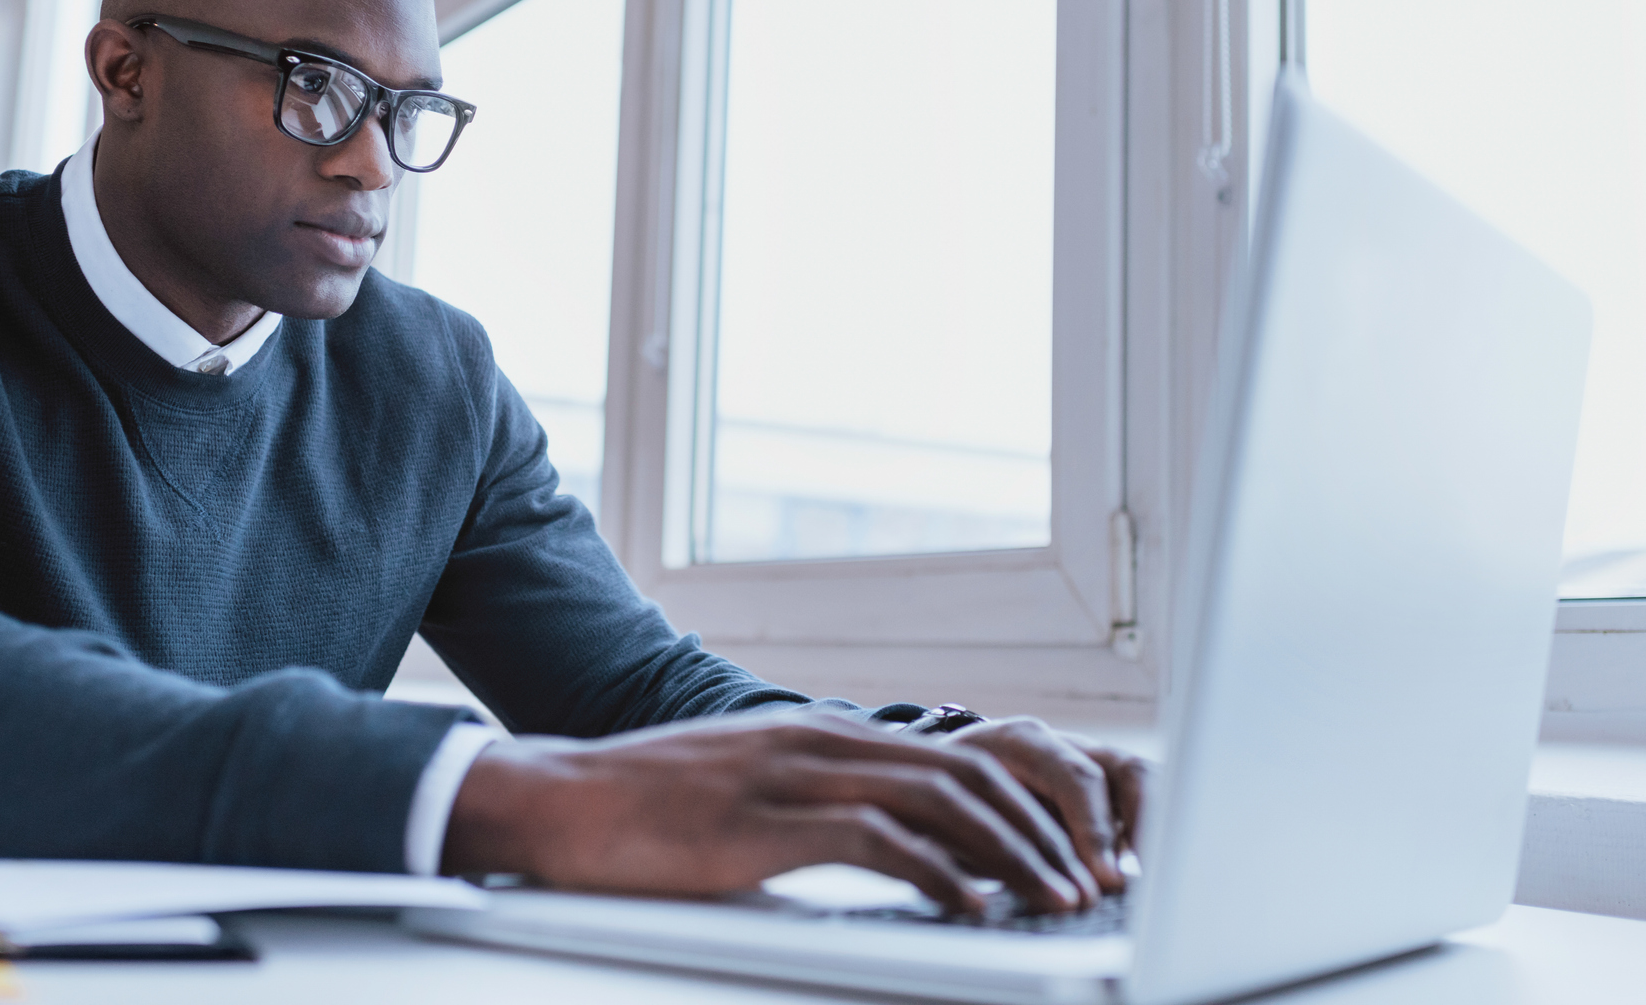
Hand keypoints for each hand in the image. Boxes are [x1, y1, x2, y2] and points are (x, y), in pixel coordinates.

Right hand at [441, 713, 1104, 917]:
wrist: (561, 801)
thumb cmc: (647, 808)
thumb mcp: (748, 794)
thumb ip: (816, 806)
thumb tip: (887, 848)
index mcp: (822, 736)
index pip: (952, 760)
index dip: (1021, 807)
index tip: (1063, 853)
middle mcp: (821, 742)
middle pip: (965, 776)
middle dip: (1038, 833)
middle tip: (1084, 883)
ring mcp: (796, 776)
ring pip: (938, 805)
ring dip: (1010, 857)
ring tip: (1052, 899)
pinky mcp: (768, 823)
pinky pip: (878, 843)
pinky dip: (940, 876)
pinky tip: (972, 909)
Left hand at [946, 717, 1150, 894]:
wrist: (936, 776)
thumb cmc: (939, 800)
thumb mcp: (943, 816)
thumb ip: (970, 844)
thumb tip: (993, 886)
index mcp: (1019, 741)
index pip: (1073, 777)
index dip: (1093, 829)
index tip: (1104, 879)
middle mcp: (1062, 746)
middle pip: (1122, 771)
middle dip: (1138, 829)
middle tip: (1135, 885)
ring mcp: (1088, 763)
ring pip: (1142, 783)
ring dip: (1155, 831)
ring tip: (1159, 882)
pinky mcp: (1103, 792)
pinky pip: (1143, 805)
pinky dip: (1152, 837)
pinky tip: (1151, 879)